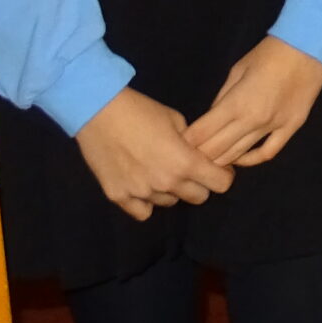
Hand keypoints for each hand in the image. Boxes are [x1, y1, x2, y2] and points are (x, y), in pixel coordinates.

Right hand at [74, 86, 233, 221]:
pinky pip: (143, 212)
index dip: (222, 175)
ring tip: (159, 171)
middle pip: (198, 198)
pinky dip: (146, 202)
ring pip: (169, 203)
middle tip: (188, 170)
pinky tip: (142, 186)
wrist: (99, 111)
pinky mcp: (119, 197)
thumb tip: (198, 155)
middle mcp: (166, 183)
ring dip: (170, 190)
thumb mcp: (176, 120)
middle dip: (199, 184)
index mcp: (185, 162)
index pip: (220, 184)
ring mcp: (141, 193)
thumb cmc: (141, 110)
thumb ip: (191, 143)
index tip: (217, 169)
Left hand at [185, 36, 321, 167]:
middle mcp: (252, 121)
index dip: (186, 143)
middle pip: (217, 150)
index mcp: (236, 104)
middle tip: (188, 158)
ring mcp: (273, 127)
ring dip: (221, 161)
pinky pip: (267, 153)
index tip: (176, 146)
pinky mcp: (290, 129)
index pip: (202, 134)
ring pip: (239, 156)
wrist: (307, 48)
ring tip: (208, 163)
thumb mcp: (236, 71)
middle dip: (199, 156)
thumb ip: (221, 98)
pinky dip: (250, 161)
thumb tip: (210, 119)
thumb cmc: (268, 54)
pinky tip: (239, 160)